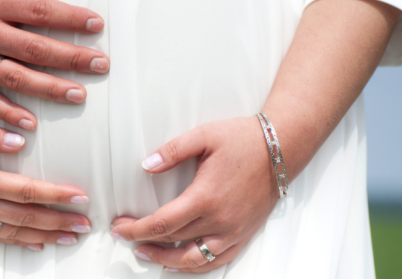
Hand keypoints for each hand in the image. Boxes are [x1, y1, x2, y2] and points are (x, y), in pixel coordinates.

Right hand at [0, 0, 109, 130]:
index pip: (39, 10)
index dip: (70, 18)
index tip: (96, 25)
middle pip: (35, 48)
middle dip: (72, 57)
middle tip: (100, 65)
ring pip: (15, 77)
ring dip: (48, 88)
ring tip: (78, 95)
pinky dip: (6, 113)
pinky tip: (30, 124)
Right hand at [0, 111, 92, 250]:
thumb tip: (21, 140)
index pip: (26, 191)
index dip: (56, 195)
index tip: (80, 197)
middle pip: (26, 217)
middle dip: (59, 222)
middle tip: (85, 225)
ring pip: (13, 232)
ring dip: (44, 236)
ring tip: (70, 238)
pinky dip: (18, 241)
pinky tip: (35, 243)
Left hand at [110, 117, 278, 272]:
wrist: (282, 147)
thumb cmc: (244, 139)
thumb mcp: (204, 136)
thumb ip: (172, 151)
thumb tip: (147, 165)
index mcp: (205, 198)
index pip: (162, 224)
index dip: (136, 230)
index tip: (119, 228)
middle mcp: (219, 220)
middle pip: (173, 242)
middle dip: (143, 241)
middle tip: (125, 235)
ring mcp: (234, 231)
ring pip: (195, 260)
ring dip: (167, 260)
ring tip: (147, 254)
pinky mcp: (244, 233)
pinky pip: (218, 260)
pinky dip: (197, 267)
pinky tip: (182, 263)